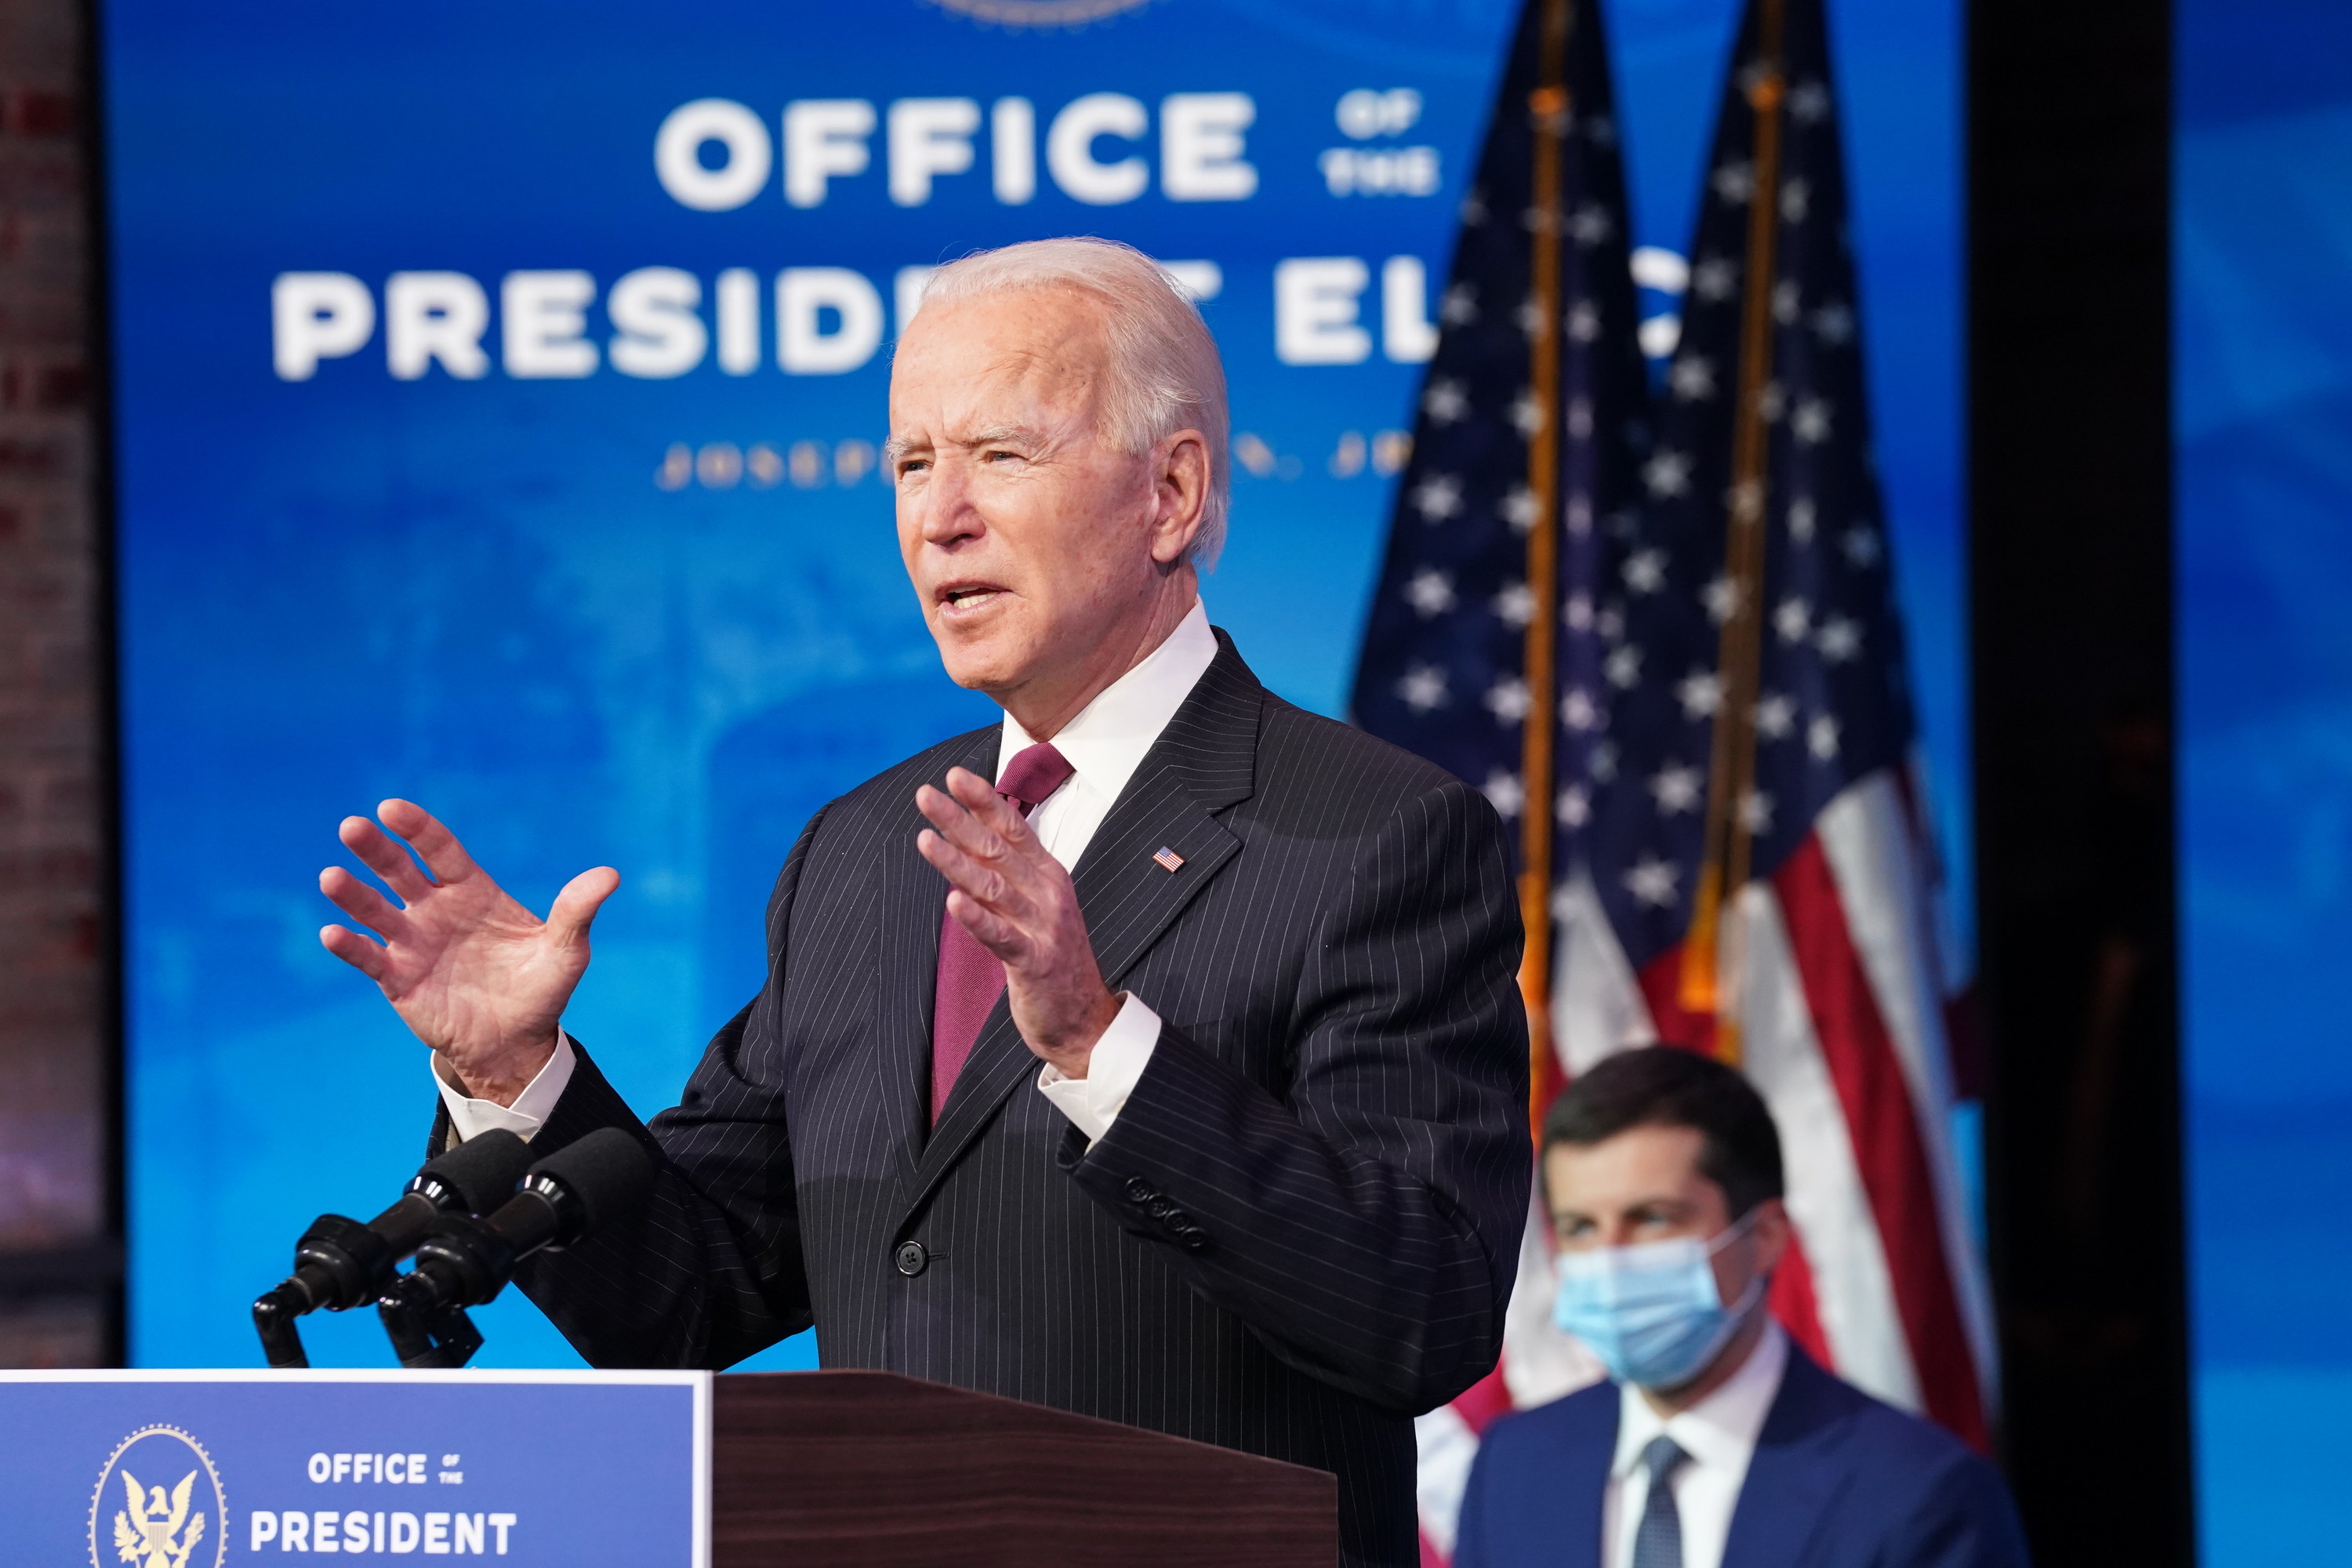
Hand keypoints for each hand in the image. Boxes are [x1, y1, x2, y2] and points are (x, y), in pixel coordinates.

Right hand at [318, 799, 618, 1105]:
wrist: (517, 1042)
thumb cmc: (541, 989)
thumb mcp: (566, 950)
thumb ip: (577, 910)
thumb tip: (610, 875)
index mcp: (471, 892)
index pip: (439, 851)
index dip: (417, 829)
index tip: (391, 809)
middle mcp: (434, 910)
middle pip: (398, 871)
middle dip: (375, 850)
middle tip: (351, 827)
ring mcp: (412, 943)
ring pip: (374, 910)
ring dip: (352, 894)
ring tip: (331, 877)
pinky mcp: (397, 979)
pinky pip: (368, 957)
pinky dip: (350, 945)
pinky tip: (333, 933)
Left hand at [915, 768, 1118, 1076]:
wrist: (1085, 1019)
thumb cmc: (1052, 958)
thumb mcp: (1032, 907)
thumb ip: (1002, 876)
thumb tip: (963, 840)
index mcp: (1047, 875)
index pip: (1013, 827)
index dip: (984, 800)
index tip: (954, 776)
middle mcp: (1047, 893)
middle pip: (997, 848)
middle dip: (958, 819)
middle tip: (926, 795)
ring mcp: (1043, 926)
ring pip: (993, 886)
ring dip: (955, 861)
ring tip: (924, 838)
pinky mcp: (1034, 962)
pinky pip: (1001, 936)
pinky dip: (977, 919)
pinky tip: (953, 902)